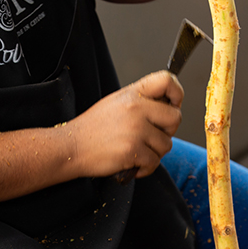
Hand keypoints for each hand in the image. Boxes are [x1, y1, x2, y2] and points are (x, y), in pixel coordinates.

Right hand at [66, 70, 183, 178]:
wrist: (70, 148)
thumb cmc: (92, 129)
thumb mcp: (116, 103)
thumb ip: (141, 101)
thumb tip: (168, 106)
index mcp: (133, 94)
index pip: (167, 80)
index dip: (177, 93)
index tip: (173, 105)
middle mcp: (136, 108)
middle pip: (175, 118)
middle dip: (167, 131)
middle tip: (151, 137)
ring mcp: (135, 129)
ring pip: (166, 144)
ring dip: (154, 153)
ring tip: (136, 151)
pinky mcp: (133, 150)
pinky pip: (155, 162)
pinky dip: (145, 168)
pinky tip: (132, 163)